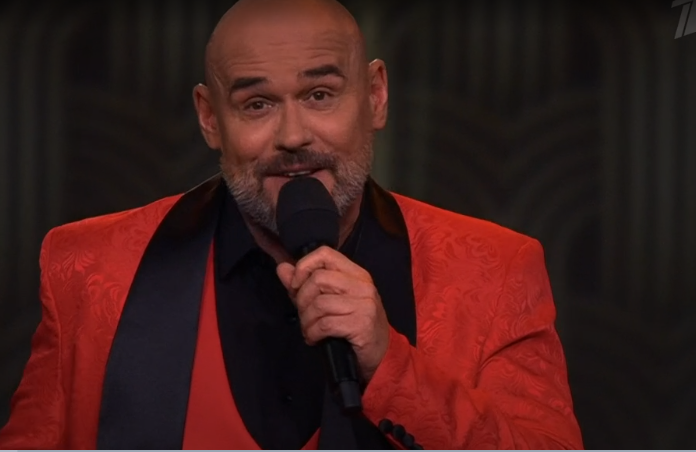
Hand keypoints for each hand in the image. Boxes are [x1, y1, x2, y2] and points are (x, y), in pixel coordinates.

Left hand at [276, 246, 389, 381]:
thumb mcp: (330, 302)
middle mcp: (362, 285)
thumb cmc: (355, 326)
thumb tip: (282, 268)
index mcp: (356, 274)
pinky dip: (313, 333)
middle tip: (304, 315)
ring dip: (306, 321)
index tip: (296, 286)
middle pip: (318, 279)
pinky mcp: (361, 324)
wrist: (381, 354)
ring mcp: (364, 304)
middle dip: (302, 299)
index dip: (304, 267)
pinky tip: (314, 339)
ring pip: (319, 303)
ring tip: (309, 330)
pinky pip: (325, 324)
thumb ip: (305, 284)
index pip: (324, 254)